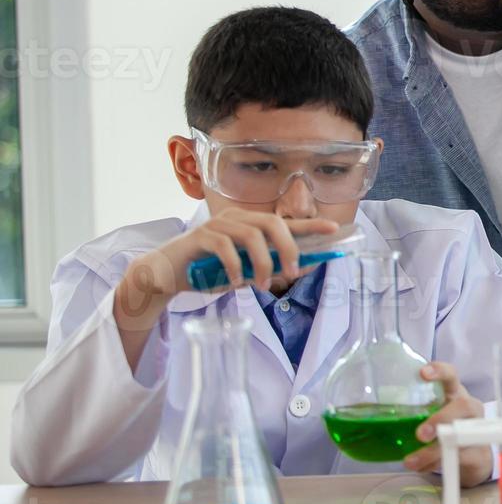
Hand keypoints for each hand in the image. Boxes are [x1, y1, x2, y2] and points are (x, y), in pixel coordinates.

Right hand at [122, 209, 338, 301]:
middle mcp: (236, 218)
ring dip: (262, 262)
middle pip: (272, 222)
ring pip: (251, 235)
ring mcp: (216, 225)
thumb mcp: (243, 273)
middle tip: (292, 272)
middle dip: (288, 247)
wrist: (166, 276)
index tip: (334, 229)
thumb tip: (300, 269)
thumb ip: (268, 269)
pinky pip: (224, 247)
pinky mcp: (199, 236)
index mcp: (249, 224)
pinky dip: (235, 266)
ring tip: (262, 285)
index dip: (310, 225)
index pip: (285, 222)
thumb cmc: (207, 272)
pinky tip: (236, 281)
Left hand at [404, 362, 492, 486]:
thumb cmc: (445, 428)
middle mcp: (469, 409)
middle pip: (464, 406)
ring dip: (435, 450)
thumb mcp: (431, 415)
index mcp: (454, 394)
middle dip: (441, 419)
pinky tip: (422, 467)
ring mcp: (477, 431)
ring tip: (412, 461)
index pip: (451, 375)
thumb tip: (366, 416)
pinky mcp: (479, 454)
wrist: (471, 456)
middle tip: (421, 434)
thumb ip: (410, 413)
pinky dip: (438, 464)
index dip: (440, 371)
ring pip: (462, 436)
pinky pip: (460, 457)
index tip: (422, 374)